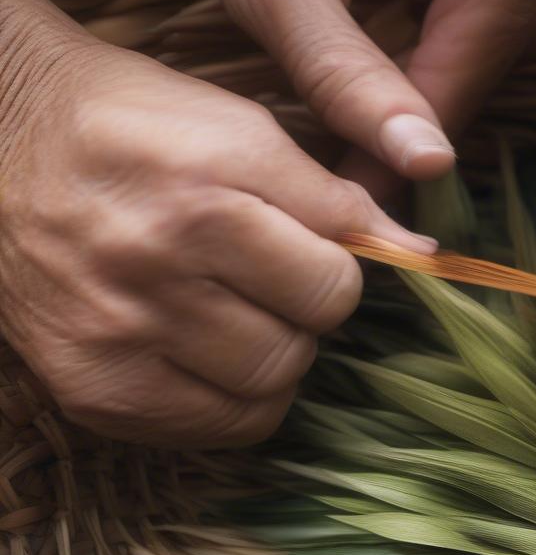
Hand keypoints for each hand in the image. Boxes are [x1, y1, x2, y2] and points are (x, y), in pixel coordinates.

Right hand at [0, 0, 433, 448]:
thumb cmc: (133, 128)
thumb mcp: (239, 128)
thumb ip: (332, 193)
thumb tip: (422, 256)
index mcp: (207, 179)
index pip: (339, 268)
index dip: (343, 263)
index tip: (320, 253)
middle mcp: (159, 255)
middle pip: (312, 327)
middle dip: (313, 308)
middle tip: (276, 283)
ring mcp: (120, 329)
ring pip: (272, 381)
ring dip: (278, 354)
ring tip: (240, 315)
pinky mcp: (94, 387)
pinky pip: (219, 426)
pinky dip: (237, 399)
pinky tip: (211, 355)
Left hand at [142, 0, 535, 195]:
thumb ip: (349, 78)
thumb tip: (424, 167)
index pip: (473, 60)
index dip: (417, 139)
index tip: (367, 202)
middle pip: (483, 52)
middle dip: (420, 114)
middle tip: (359, 180)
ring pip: (472, 34)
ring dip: (416, 85)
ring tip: (357, 142)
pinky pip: (453, 2)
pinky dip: (412, 46)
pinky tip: (368, 78)